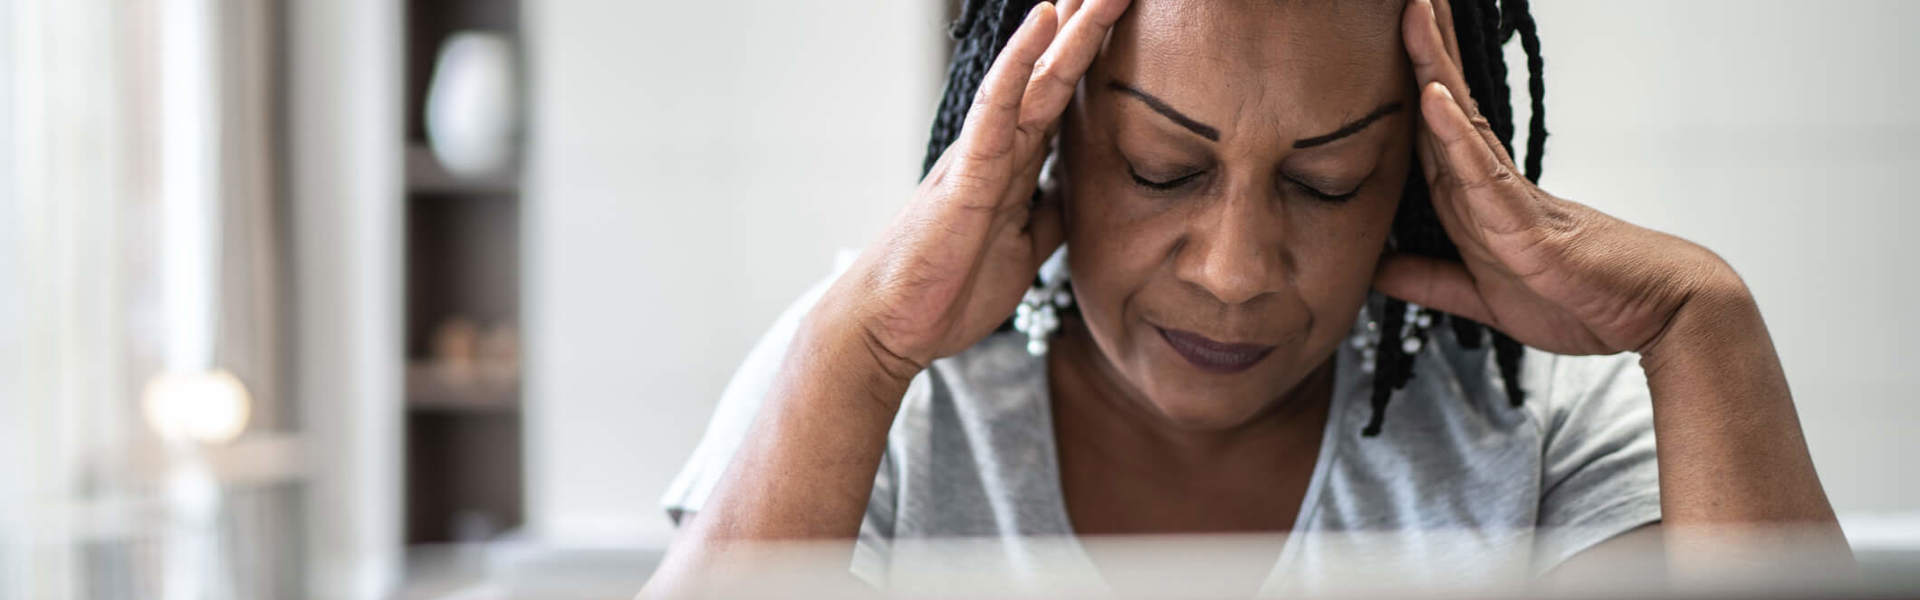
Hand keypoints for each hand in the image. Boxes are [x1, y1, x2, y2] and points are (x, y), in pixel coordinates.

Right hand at [814, 0, 1130, 379]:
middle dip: (1086, 29)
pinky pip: (998, 109)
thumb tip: (1078, 194)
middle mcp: (999, 150)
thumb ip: (1050, 218)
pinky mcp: (965, 176)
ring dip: (1068, 30)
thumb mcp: (1023, 254)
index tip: (1123, 16)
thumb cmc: (945, 288)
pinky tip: (1042, 21)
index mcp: (1014, 168)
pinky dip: (1021, 63)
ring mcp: (981, 157)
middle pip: (1053, 76)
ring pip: (1033, 79)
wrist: (889, 326)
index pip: (1063, 101)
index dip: (1093, 58)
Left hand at [1373, 0, 1744, 356]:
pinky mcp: (1529, 225)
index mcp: (1477, 200)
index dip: (1407, 84)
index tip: (1388, 36)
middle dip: (1423, 51)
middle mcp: (1492, 186)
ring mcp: (1511, 199)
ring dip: (1434, 69)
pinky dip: (1457, 137)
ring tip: (1415, 13)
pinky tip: (1433, 99)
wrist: (1657, 314)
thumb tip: (1375, 268)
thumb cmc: (1580, 296)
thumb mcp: (1482, 296)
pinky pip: (1486, 176)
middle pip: (1445, 107)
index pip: (1431, 130)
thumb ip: (1430, 281)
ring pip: (1462, 123)